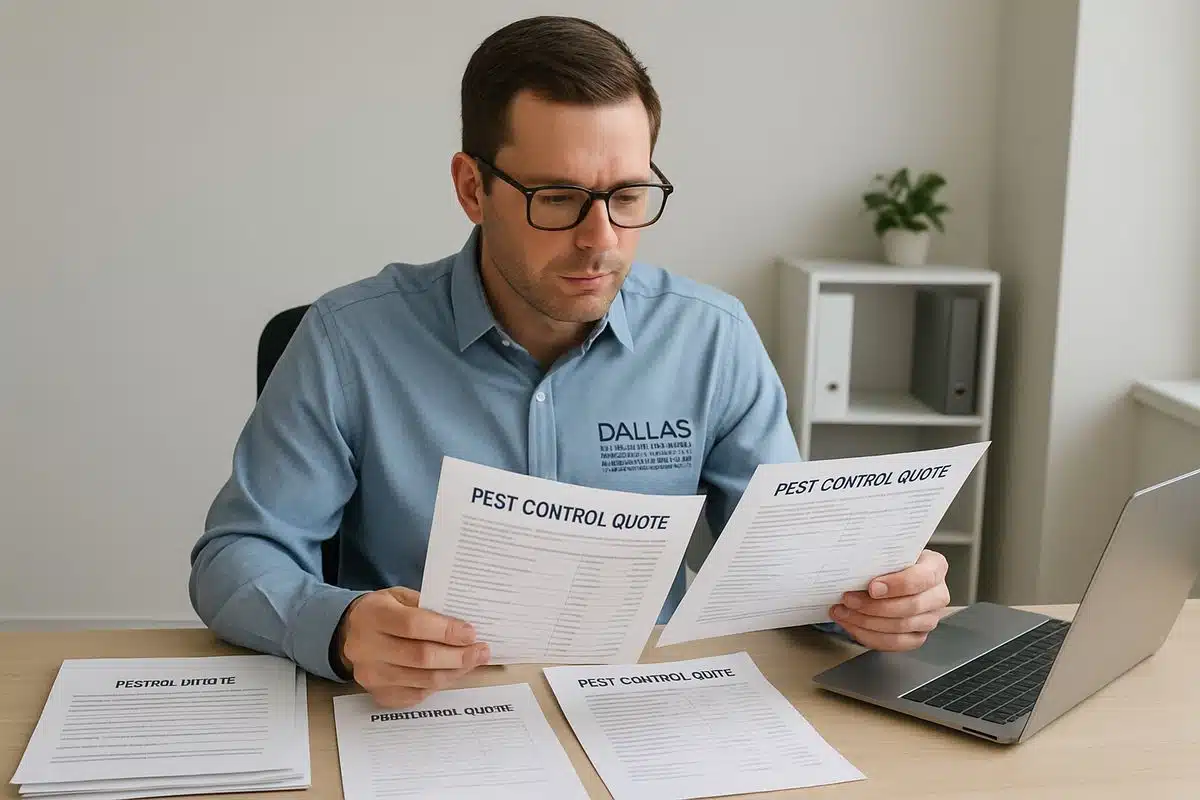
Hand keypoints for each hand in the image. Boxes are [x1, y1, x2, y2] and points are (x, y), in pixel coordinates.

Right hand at [335, 586, 489, 707]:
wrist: (350, 633)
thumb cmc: (384, 611)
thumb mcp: (401, 597)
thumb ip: (428, 608)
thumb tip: (463, 626)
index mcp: (372, 616)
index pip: (413, 625)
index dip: (446, 630)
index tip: (471, 633)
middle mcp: (366, 648)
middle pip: (421, 657)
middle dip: (458, 656)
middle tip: (481, 651)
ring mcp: (371, 676)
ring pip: (423, 680)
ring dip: (454, 672)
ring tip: (473, 661)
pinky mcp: (378, 695)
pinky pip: (417, 694)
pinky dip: (439, 684)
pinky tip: (452, 672)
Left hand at [829, 549, 950, 650]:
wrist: (891, 574)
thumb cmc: (892, 560)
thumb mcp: (889, 550)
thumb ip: (880, 556)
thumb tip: (856, 564)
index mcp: (935, 567)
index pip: (921, 578)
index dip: (896, 585)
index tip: (872, 587)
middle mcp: (938, 594)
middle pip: (910, 607)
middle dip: (873, 606)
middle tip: (848, 599)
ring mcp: (930, 618)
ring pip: (900, 627)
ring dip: (866, 622)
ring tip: (844, 612)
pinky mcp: (918, 636)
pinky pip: (895, 643)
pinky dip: (870, 636)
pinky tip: (853, 625)